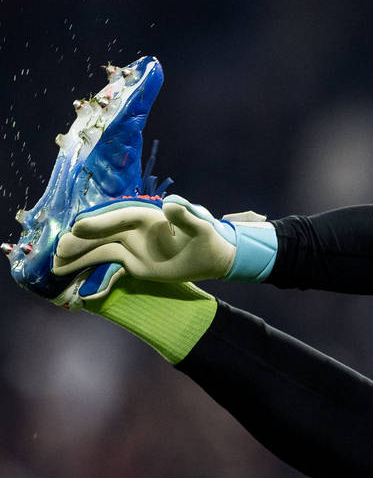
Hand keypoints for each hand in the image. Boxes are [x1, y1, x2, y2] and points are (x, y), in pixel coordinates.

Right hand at [53, 194, 241, 282]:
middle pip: (102, 234)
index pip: (118, 218)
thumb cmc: (207, 238)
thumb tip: (172, 203)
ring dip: (78, 257)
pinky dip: (88, 268)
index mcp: (146, 217)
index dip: (99, 222)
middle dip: (80, 242)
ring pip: (99, 249)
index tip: (78, 227)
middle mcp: (133, 230)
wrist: (211, 257)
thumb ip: (186, 216)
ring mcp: (130, 245)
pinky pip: (106, 262)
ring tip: (56, 266)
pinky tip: (70, 274)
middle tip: (59, 251)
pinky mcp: (131, 261)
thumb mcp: (201, 227)